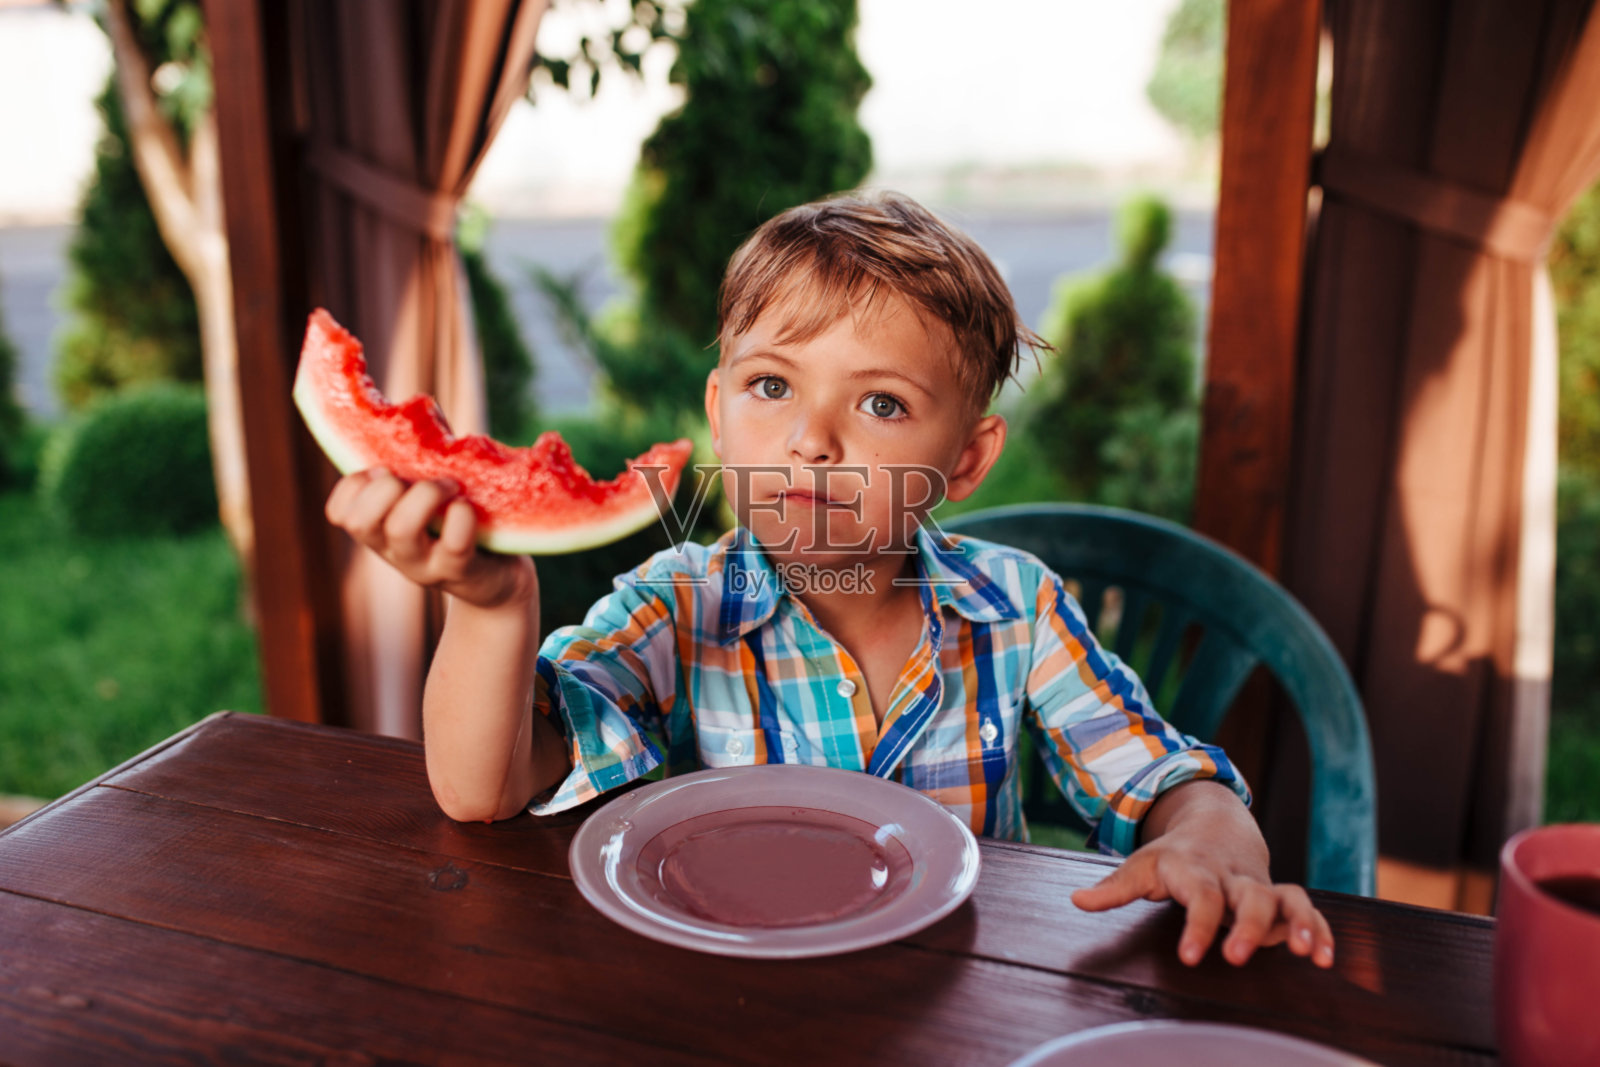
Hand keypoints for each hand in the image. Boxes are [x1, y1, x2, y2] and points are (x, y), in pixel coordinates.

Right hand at [324, 467, 533, 609]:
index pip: (339, 512)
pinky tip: (467, 506)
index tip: (384, 472)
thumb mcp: (431, 494)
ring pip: (400, 531)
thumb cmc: (462, 522)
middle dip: (385, 489)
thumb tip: (417, 406)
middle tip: (418, 479)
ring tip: (449, 487)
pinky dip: (460, 517)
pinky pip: (453, 544)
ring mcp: (425, 566)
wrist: (501, 578)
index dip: (353, 485)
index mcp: (381, 531)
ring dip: (423, 495)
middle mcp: (394, 552)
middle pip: (361, 522)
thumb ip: (418, 461)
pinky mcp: (462, 572)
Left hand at [1071, 834, 1335, 969]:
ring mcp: (1260, 885)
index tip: (1190, 956)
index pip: (1200, 897)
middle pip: (1249, 897)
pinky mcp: (1281, 896)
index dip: (1197, 926)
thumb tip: (1077, 901)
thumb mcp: (1141, 866)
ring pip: (1286, 898)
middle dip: (1248, 926)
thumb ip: (1114, 887)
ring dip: (1299, 923)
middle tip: (1239, 956)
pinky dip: (1320, 930)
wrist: (1215, 823)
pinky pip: (1306, 909)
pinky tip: (1325, 958)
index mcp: (1196, 870)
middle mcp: (1232, 876)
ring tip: (1306, 952)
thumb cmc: (1173, 856)